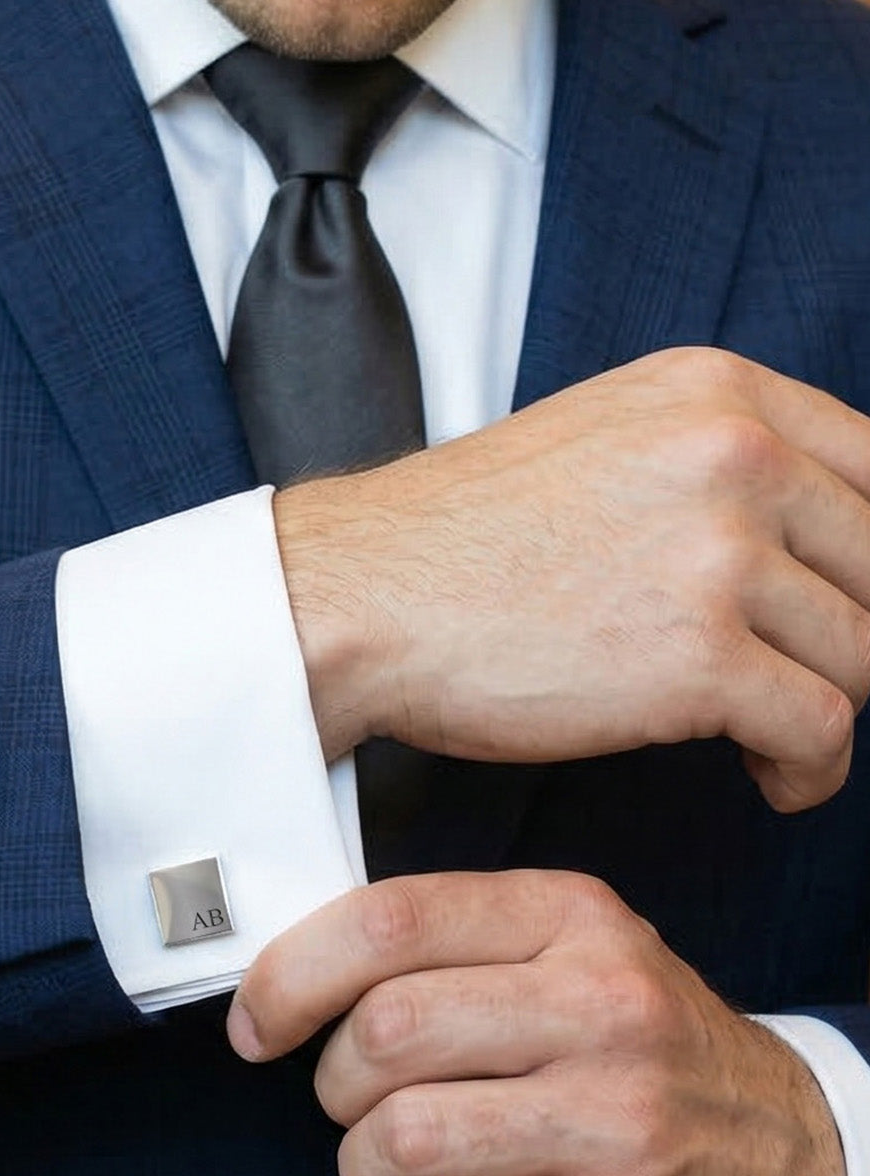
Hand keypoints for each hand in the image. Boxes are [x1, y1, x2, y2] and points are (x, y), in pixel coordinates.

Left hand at [227, 871, 848, 1175]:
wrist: (799, 1159)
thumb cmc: (645, 1051)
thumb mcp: (574, 951)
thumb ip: (452, 944)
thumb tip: (290, 975)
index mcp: (572, 918)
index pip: (389, 921)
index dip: (290, 974)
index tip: (258, 1024)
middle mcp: (601, 1007)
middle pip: (381, 1033)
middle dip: (335, 1085)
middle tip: (361, 1106)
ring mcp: (617, 1123)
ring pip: (402, 1142)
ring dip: (368, 1171)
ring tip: (405, 1171)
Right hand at [276, 346, 869, 811]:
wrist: (362, 597)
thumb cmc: (463, 542)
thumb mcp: (605, 443)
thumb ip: (713, 465)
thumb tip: (807, 539)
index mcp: (718, 392)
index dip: (868, 562)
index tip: (840, 614)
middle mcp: (736, 454)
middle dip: (851, 640)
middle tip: (795, 682)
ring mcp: (720, 553)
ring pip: (864, 654)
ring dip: (827, 711)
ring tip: (769, 739)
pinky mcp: (697, 656)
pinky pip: (821, 728)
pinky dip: (809, 770)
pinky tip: (770, 779)